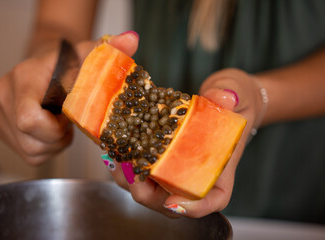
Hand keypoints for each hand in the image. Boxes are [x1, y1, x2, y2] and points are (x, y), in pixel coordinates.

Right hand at [0, 32, 138, 164]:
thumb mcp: (91, 54)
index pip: (28, 119)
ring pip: (30, 152)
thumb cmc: (69, 62)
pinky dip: (45, 148)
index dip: (55, 129)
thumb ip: (111, 50)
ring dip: (54, 145)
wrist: (46, 64)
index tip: (69, 118)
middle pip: (31, 142)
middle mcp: (4, 95)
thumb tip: (131, 41)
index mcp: (24, 77)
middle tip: (70, 123)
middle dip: (58, 139)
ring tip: (61, 125)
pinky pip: (27, 154)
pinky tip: (51, 130)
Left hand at [109, 68, 262, 217]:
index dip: (192, 207)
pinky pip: (142, 172)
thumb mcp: (237, 92)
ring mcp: (176, 170)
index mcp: (219, 169)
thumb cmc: (234, 103)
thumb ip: (231, 94)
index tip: (173, 201)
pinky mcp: (161, 159)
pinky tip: (116, 147)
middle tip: (130, 170)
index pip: (212, 200)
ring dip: (129, 178)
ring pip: (150, 190)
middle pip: (171, 200)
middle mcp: (195, 175)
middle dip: (147, 192)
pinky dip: (126, 164)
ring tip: (116, 157)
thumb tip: (224, 97)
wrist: (225, 100)